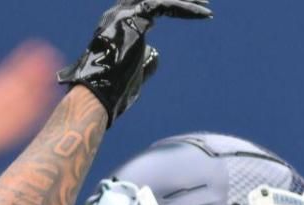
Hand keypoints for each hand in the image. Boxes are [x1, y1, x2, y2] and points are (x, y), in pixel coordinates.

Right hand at [57, 0, 212, 126]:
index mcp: (116, 25)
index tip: (191, 12)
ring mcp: (123, 14)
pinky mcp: (133, 18)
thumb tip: (154, 53)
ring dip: (185, 1)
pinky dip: (185, 9)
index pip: (146, 7)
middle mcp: (117, 14)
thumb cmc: (114, 91)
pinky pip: (165, 6)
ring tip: (206, 7)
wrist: (98, 97)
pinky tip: (204, 14)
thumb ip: (144, 60)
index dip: (169, 6)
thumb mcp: (134, 72)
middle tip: (202, 2)